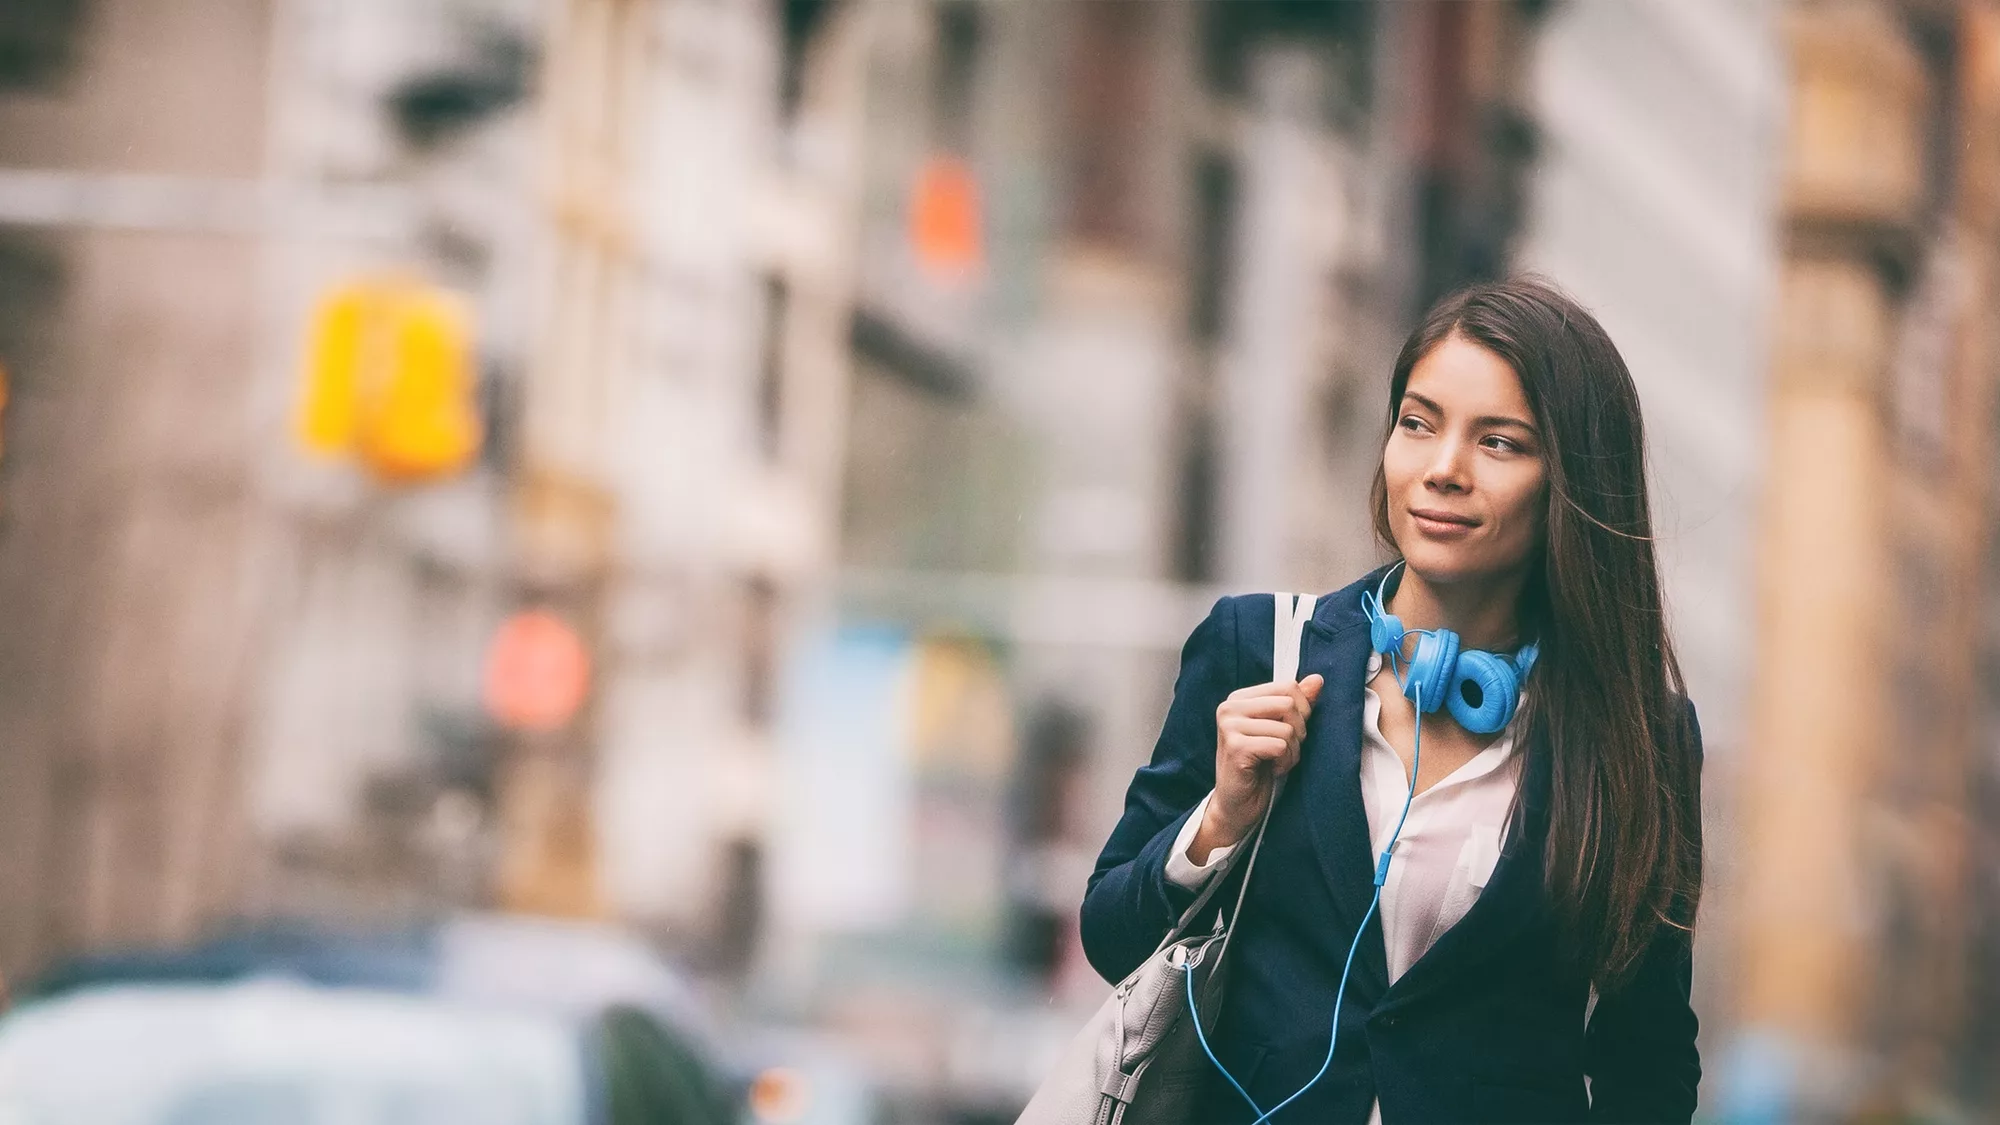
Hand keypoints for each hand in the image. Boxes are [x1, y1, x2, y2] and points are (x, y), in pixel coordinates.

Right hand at [1189, 674, 1324, 862]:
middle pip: (1289, 703)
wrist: (1239, 805)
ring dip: (1292, 751)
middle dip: (1298, 731)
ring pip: (1287, 728)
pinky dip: (1285, 762)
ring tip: (1276, 762)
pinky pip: (1280, 746)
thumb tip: (1317, 679)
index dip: (1302, 710)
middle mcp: (1230, 707)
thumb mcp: (1282, 730)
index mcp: (1240, 698)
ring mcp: (1229, 726)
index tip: (1291, 732)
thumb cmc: (1262, 767)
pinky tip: (1272, 770)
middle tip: (1284, 749)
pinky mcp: (1235, 747)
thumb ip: (1297, 704)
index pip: (1288, 686)